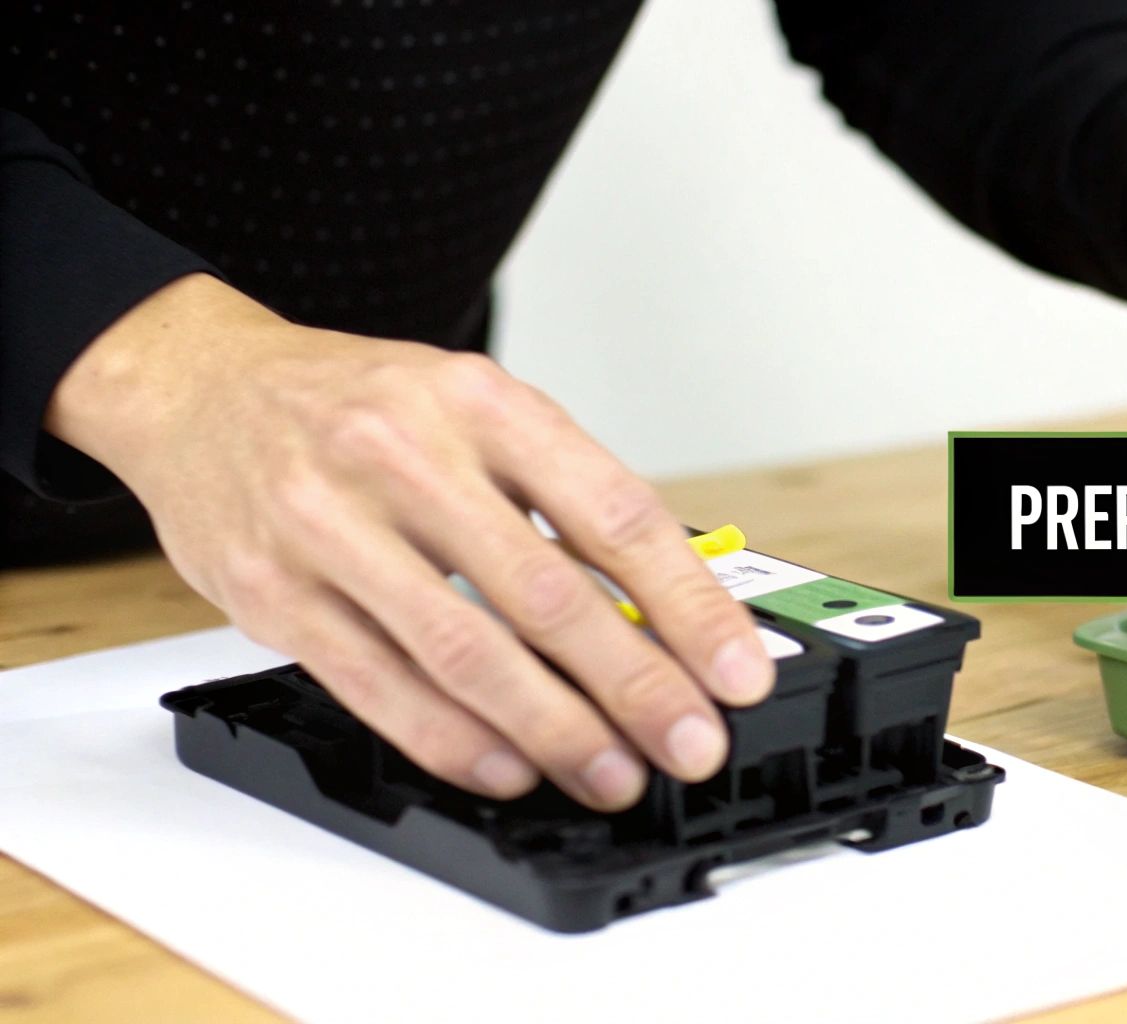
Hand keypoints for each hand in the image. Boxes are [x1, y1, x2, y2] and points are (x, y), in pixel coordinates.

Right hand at [46, 274, 775, 808]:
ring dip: (554, 729)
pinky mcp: (272, 593)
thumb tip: (662, 608)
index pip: (614, 514)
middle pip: (547, 594)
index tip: (735, 671)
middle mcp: (406, 455)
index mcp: (481, 401)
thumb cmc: (358, 405)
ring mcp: (330, 525)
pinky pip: (378, 685)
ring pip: (465, 651)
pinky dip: (454, 739)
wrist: (197, 385)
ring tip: (612, 773)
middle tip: (691, 745)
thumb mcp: (473, 408)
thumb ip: (559, 495)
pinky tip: (511, 768)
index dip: (688, 605)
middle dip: (636, 686)